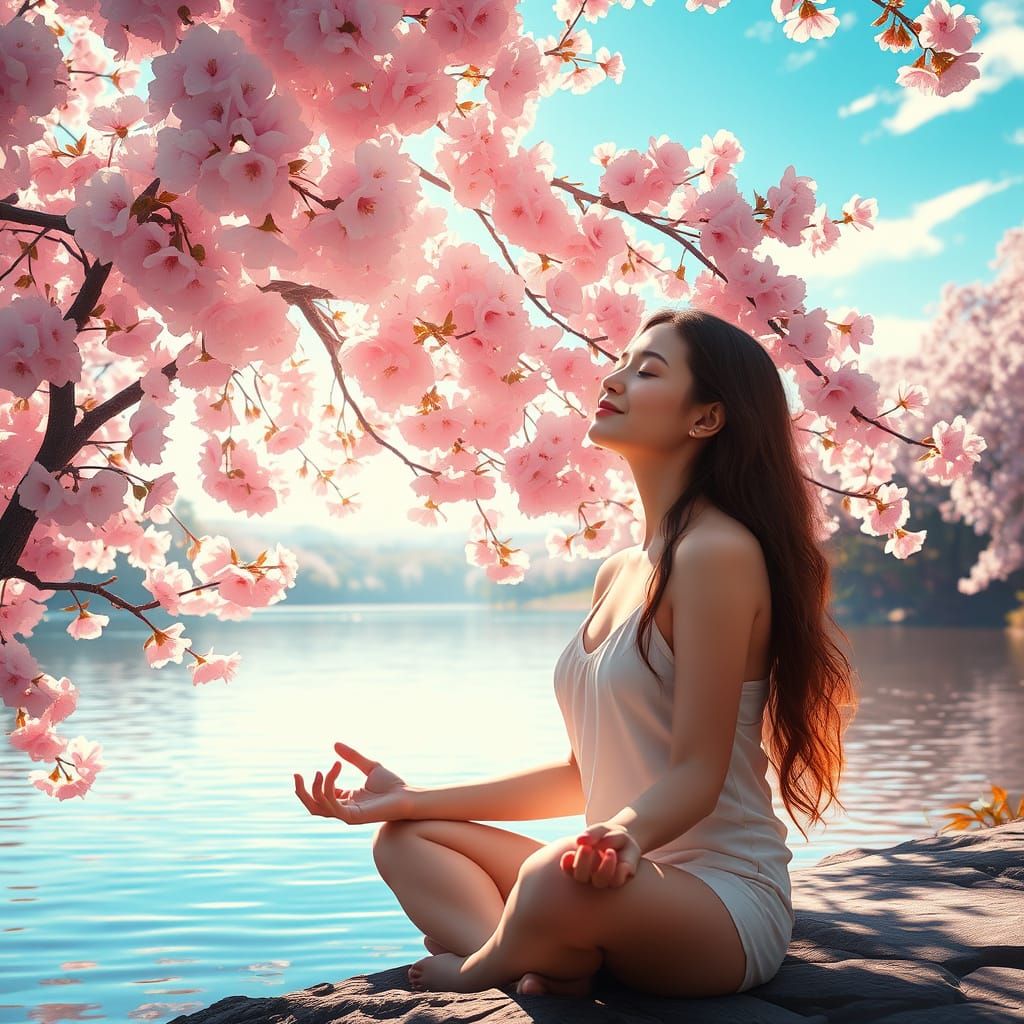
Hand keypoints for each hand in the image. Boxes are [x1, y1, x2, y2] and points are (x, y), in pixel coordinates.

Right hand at [293, 740, 417, 825]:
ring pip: (318, 806)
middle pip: (312, 806)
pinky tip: (331, 772)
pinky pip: (331, 805)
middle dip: (301, 792)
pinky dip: (327, 788)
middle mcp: (344, 809)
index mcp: (347, 800)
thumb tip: (334, 744)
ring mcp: (346, 815)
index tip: (326, 765)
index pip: (321, 795)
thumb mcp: (370, 767)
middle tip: (296, 775)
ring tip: (321, 771)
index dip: (317, 782)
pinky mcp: (352, 817)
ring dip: (315, 788)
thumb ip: (353, 757)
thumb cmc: (393, 785)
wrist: (408, 795)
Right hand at [560, 821, 640, 888]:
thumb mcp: (602, 830)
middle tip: (585, 847)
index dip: (567, 862)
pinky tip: (620, 859)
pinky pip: (617, 880)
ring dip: (604, 868)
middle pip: (581, 876)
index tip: (571, 851)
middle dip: (582, 862)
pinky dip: (618, 870)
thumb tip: (580, 840)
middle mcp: (589, 875)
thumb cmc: (610, 836)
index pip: (568, 867)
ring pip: (600, 881)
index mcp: (579, 863)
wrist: (628, 840)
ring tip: (610, 851)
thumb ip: (592, 834)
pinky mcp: (620, 879)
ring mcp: (604, 880)